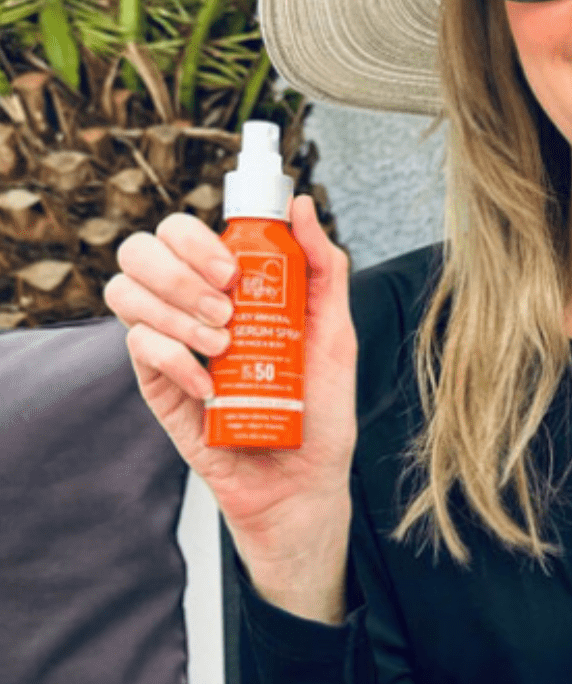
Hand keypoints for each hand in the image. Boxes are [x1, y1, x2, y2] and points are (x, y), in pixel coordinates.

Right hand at [103, 194, 357, 622]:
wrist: (303, 480)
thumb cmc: (319, 406)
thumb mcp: (335, 331)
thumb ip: (322, 266)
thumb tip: (300, 204)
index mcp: (226, 286)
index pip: (181, 231)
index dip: (196, 238)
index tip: (234, 269)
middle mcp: (189, 307)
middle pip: (140, 250)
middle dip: (180, 271)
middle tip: (226, 308)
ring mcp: (167, 344)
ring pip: (125, 293)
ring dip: (174, 311)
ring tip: (223, 345)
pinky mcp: (156, 386)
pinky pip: (139, 349)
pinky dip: (175, 359)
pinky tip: (210, 385)